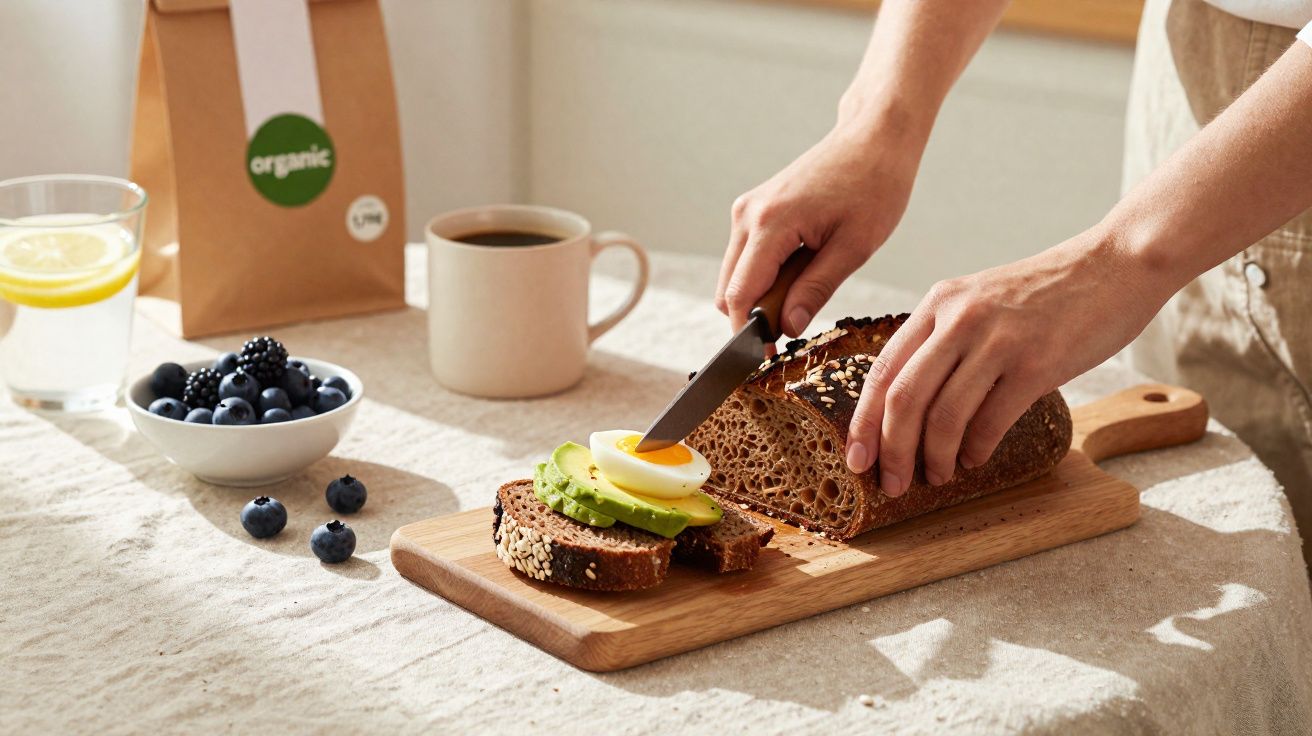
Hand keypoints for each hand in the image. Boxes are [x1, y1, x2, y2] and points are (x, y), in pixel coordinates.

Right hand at [716, 125, 919, 335]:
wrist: (873, 139)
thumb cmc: (873, 186)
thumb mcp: (854, 248)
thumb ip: (815, 290)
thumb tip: (786, 328)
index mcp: (770, 224)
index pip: (740, 295)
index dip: (748, 333)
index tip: (767, 358)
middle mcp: (747, 215)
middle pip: (730, 290)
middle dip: (757, 315)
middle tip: (800, 321)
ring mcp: (747, 210)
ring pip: (736, 275)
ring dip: (764, 294)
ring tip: (809, 287)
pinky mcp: (754, 210)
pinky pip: (747, 258)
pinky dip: (767, 275)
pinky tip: (803, 268)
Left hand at [846, 231, 1171, 494]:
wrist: (1118, 263)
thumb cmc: (1049, 292)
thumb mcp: (981, 300)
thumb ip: (945, 339)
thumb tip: (912, 405)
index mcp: (938, 303)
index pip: (882, 371)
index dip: (863, 422)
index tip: (856, 459)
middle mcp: (960, 319)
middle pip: (903, 398)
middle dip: (891, 452)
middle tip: (892, 485)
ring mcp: (998, 340)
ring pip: (943, 416)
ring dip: (935, 458)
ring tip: (938, 477)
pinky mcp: (1037, 363)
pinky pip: (990, 421)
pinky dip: (976, 450)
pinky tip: (975, 460)